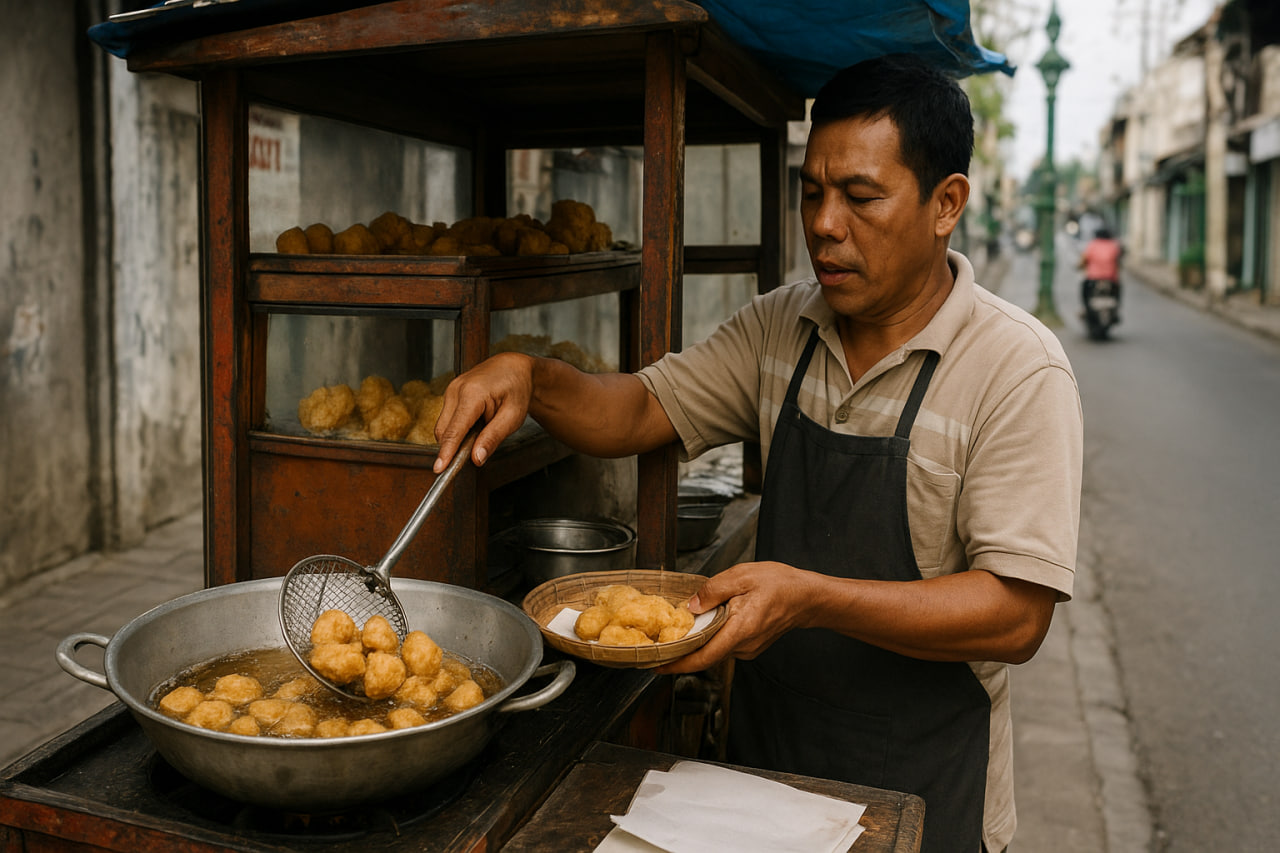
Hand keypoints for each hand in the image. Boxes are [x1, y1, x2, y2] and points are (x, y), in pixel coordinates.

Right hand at [433, 353, 535, 472]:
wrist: (514, 367)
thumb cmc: (517, 389)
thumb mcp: (513, 417)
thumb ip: (493, 438)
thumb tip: (476, 459)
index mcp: (472, 394)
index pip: (455, 430)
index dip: (446, 452)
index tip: (439, 469)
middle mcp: (456, 390)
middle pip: (444, 431)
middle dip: (455, 447)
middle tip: (479, 450)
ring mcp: (450, 390)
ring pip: (444, 427)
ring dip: (458, 437)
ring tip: (485, 427)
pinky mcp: (450, 394)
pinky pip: (448, 419)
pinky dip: (459, 428)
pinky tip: (477, 423)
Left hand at [656, 561, 817, 674]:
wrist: (806, 597)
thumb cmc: (780, 584)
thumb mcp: (742, 576)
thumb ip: (713, 590)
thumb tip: (691, 606)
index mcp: (740, 629)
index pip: (704, 656)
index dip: (678, 664)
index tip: (657, 667)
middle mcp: (743, 646)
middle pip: (705, 654)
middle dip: (681, 650)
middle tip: (658, 642)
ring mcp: (747, 649)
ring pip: (715, 648)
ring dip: (698, 640)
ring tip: (680, 627)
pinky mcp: (749, 646)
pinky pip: (724, 644)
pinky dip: (712, 636)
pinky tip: (706, 621)